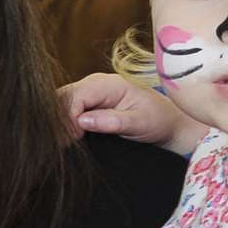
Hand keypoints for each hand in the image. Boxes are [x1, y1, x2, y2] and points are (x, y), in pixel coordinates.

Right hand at [59, 73, 207, 155]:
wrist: (169, 121)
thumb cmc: (157, 120)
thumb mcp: (138, 122)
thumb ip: (111, 121)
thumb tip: (81, 121)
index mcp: (106, 84)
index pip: (75, 97)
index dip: (67, 118)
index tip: (72, 139)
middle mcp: (94, 83)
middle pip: (63, 97)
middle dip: (58, 119)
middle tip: (60, 144)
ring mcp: (89, 92)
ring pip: (62, 102)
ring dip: (59, 121)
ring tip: (61, 142)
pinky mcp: (88, 102)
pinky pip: (67, 108)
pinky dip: (63, 121)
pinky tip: (65, 137)